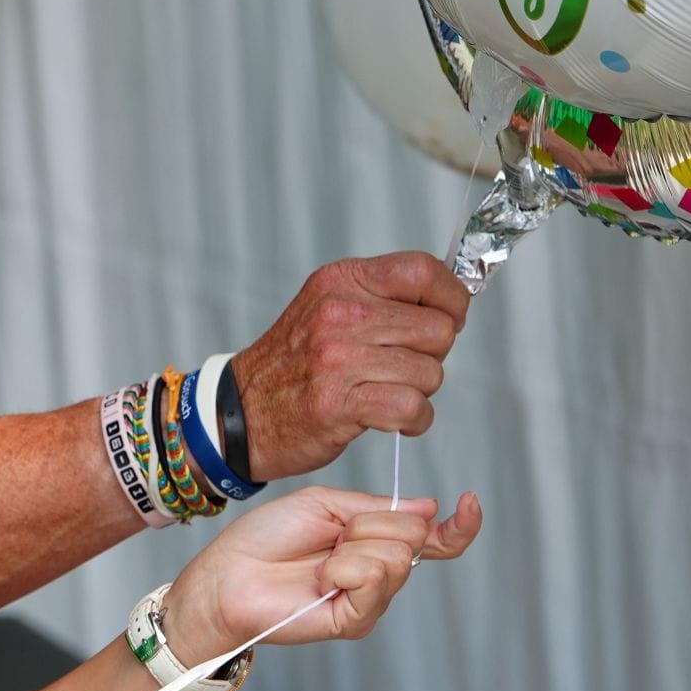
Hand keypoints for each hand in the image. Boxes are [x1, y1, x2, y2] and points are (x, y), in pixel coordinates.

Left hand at [163, 486, 482, 664]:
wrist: (227, 575)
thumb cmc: (266, 539)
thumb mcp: (324, 505)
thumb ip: (377, 508)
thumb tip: (429, 508)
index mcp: (373, 541)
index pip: (433, 538)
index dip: (458, 525)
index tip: (471, 502)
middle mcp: (378, 572)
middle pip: (412, 536)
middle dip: (370, 522)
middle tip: (331, 535)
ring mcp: (369, 599)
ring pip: (396, 557)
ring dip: (353, 546)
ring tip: (321, 559)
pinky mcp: (355, 620)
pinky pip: (375, 580)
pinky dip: (347, 568)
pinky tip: (323, 576)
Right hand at [230, 253, 469, 480]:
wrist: (239, 411)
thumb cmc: (293, 364)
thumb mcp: (327, 307)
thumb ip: (381, 298)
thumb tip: (450, 302)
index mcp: (340, 282)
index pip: (423, 270)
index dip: (451, 298)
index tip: (448, 317)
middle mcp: (338, 314)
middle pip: (437, 328)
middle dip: (433, 354)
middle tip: (402, 365)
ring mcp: (337, 358)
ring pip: (430, 372)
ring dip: (420, 390)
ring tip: (387, 391)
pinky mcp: (338, 402)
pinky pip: (412, 407)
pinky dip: (414, 420)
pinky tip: (393, 418)